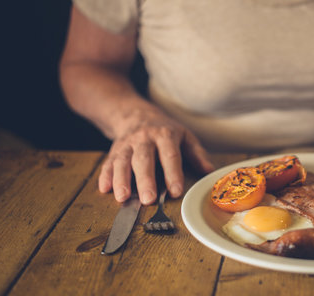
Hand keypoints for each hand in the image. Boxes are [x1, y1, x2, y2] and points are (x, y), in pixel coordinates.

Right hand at [98, 109, 214, 204]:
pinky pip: (108, 162)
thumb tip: (209, 171)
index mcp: (165, 135)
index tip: (175, 191)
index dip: (173, 174)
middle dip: (145, 180)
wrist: (136, 114)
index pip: (170, 156)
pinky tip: (104, 188)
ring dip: (121, 179)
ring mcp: (127, 144)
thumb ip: (197, 154)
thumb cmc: (165, 130)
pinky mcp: (113, 150)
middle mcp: (144, 138)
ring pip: (122, 161)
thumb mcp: (185, 136)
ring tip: (122, 197)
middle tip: (148, 199)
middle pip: (143, 159)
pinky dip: (105, 176)